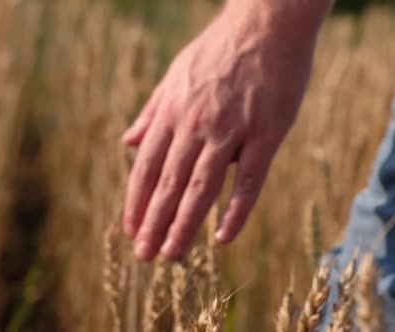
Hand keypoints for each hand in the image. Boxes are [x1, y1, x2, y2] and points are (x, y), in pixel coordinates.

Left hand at [122, 4, 321, 260]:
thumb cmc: (221, 50)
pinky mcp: (266, 133)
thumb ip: (152, 112)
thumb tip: (127, 141)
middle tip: (145, 256)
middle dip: (154, 223)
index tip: (131, 229)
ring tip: (171, 255)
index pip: (146, 167)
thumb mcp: (175, 75)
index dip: (137, 202)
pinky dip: (235, 212)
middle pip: (169, 184)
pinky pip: (249, 181)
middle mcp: (196, 125)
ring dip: (183, 225)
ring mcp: (231, 130)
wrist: (266, 23)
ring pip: (201, 188)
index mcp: (173, 112)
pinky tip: (223, 238)